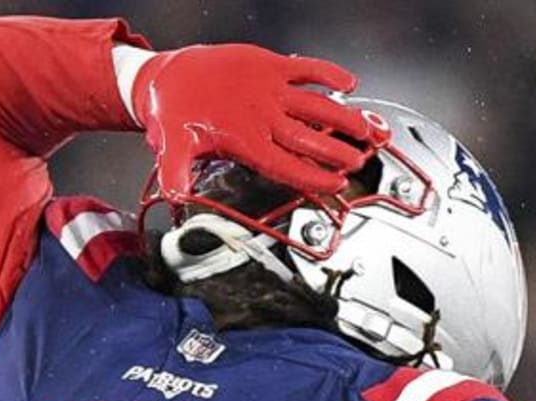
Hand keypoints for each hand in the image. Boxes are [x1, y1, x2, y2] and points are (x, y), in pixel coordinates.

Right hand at [133, 43, 371, 199]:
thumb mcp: (171, 147)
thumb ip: (175, 172)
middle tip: (358, 158)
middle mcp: (264, 122)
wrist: (172, 81)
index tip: (336, 183)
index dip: (312, 175)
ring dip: (341, 117)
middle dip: (335, 150)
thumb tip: (176, 196)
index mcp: (246, 143)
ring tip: (364, 127)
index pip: (285, 165)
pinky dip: (327, 74)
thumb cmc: (174, 116)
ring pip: (314, 108)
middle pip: (307, 140)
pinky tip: (347, 83)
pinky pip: (306, 71)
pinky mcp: (271, 69)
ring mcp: (271, 96)